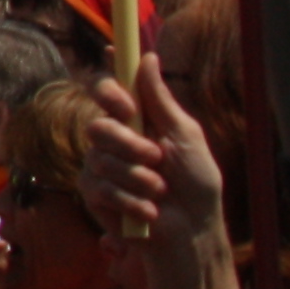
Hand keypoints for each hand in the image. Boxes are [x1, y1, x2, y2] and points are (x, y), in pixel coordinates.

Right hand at [80, 55, 227, 241]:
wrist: (192, 231)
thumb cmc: (196, 183)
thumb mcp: (185, 136)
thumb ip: (161, 100)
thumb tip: (148, 56)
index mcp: (136, 120)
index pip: (109, 91)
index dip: (109, 88)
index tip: (124, 101)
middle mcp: (113, 139)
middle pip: (98, 124)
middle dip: (128, 143)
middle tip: (156, 157)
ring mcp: (100, 166)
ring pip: (99, 158)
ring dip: (137, 177)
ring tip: (160, 191)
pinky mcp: (93, 194)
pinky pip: (99, 187)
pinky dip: (130, 200)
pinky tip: (148, 210)